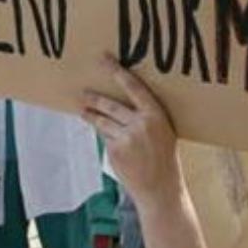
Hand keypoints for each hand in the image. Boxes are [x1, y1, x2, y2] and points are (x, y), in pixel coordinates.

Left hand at [82, 56, 183, 207]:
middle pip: (111, 104)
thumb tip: (124, 103)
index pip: (134, 87)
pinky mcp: (115, 150)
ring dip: (91, 115)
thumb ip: (146, 117)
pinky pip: (105, 137)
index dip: (117, 72)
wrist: (160, 188)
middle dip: (95, 98)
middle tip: (84, 90)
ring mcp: (126, 137)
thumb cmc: (164, 158)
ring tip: (83, 110)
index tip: (105, 60)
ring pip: (103, 121)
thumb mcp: (163, 132)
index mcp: (156, 115)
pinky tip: (107, 139)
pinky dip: (104, 136)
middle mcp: (140, 123)